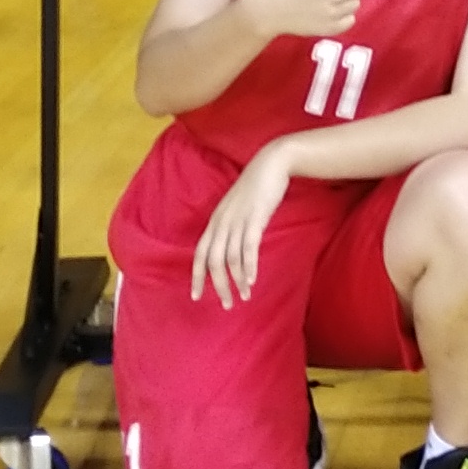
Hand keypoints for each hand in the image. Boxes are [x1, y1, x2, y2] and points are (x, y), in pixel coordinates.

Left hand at [189, 144, 292, 306]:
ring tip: (244, 297)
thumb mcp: (237, 208)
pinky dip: (249, 266)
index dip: (196, 276)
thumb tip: (231, 250)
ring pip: (231, 258)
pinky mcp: (255, 218)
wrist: (271, 163)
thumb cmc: (256, 187)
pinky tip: (252, 280)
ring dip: (238, 280)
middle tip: (226, 305)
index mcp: (215, 221)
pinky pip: (248, 247)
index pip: (199, 253)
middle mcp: (222, 222)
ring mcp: (237, 220)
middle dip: (218, 285)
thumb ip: (231, 227)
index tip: (196, 296)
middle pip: (213, 261)